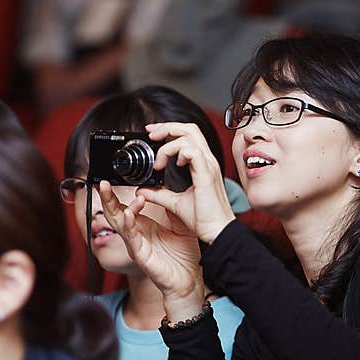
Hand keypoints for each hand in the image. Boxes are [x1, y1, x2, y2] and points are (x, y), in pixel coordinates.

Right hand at [98, 180, 204, 314]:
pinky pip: (131, 238)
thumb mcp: (179, 223)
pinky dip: (128, 225)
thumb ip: (170, 206)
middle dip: (107, 197)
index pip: (124, 206)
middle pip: (115, 212)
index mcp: (142, 226)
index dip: (116, 194)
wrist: (190, 279)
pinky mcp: (141, 255)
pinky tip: (128, 213)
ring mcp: (136, 244)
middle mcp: (136, 234)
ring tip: (109, 190)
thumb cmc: (183, 255)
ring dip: (113, 206)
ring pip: (119, 222)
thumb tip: (166, 187)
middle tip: (103, 182)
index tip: (112, 179)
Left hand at [139, 122, 235, 244]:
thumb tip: (143, 189)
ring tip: (158, 161)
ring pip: (189, 135)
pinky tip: (171, 165)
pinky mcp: (206, 174)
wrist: (217, 232)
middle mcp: (207, 161)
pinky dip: (177, 153)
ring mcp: (208, 165)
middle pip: (189, 128)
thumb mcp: (175, 203)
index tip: (152, 134)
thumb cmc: (204, 219)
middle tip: (150, 134)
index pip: (188, 135)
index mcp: (202, 165)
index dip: (169, 130)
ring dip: (168, 143)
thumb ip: (159, 194)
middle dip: (167, 126)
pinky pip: (192, 151)